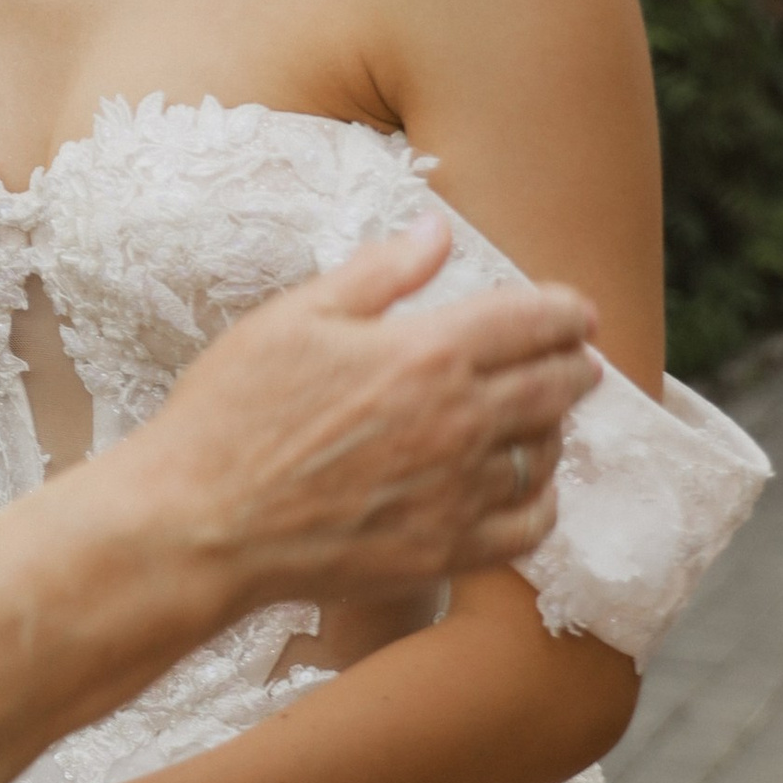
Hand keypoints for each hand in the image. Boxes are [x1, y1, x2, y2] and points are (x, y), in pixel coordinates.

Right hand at [147, 215, 598, 610]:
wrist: (201, 520)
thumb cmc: (234, 410)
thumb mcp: (296, 316)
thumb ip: (380, 273)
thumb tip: (438, 232)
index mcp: (427, 353)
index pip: (530, 321)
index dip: (565, 311)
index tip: (577, 312)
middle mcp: (460, 422)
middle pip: (554, 386)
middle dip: (575, 365)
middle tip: (582, 359)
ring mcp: (458, 493)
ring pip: (544, 454)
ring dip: (555, 429)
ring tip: (546, 418)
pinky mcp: (445, 551)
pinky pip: (527, 527)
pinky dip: (539, 502)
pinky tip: (524, 489)